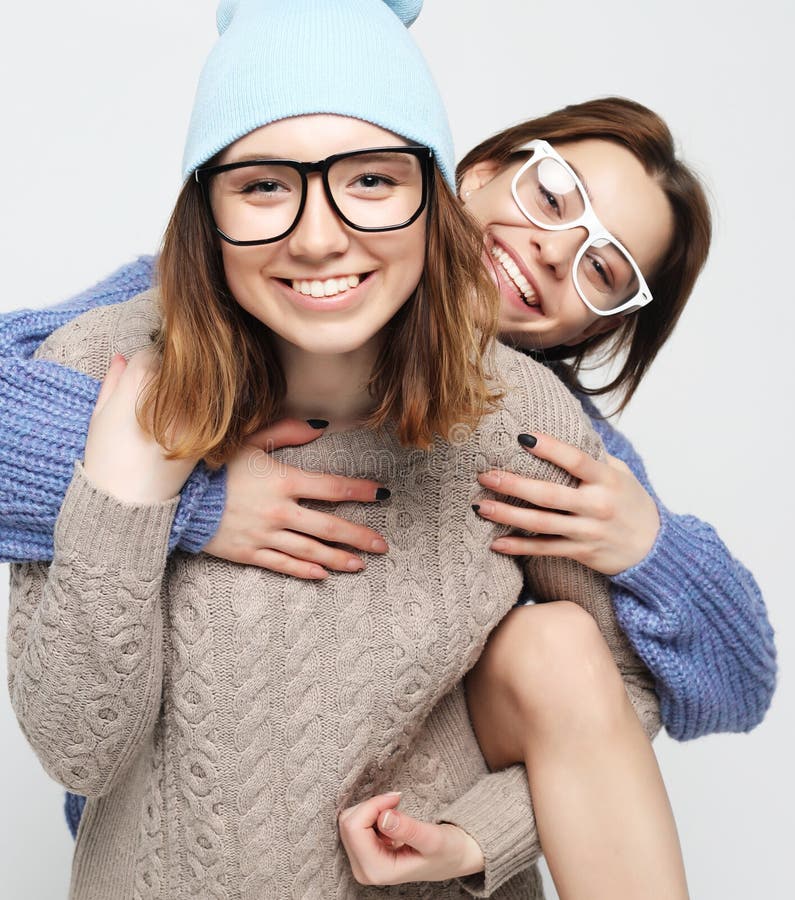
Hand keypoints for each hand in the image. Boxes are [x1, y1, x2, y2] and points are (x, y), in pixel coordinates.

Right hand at [84, 352, 195, 502]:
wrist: (130, 500)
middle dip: (167, 378)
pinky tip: (181, 431)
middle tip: (157, 399)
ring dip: (187, 394)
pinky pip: (208, 410)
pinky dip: (200, 415)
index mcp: (140, 380)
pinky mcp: (207, 430)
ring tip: (169, 417)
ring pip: (196, 385)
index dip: (143, 366)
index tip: (140, 381)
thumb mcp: (99, 416)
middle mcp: (170, 391)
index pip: (149, 353)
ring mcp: (193, 410)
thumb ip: (112, 381)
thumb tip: (121, 357)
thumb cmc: (107, 459)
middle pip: (175, 367)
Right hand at [203, 418, 388, 578]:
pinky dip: (305, 571)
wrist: (178, 496)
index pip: (332, 488)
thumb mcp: (251, 441)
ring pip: (310, 551)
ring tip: (360, 564)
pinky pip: (283, 565)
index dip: (360, 492)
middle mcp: (278, 511)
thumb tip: (321, 426)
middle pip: (329, 526)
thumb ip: (288, 431)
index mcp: (283, 481)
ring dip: (338, 559)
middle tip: (382, 545)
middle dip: (359, 536)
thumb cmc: (217, 465)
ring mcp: (264, 535)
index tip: (382, 495)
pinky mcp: (249, 553)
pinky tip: (323, 576)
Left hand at [338, 792, 483, 884]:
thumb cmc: (447, 851)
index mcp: (378, 870)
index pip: (355, 828)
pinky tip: (390, 820)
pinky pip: (355, 823)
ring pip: (349, 821)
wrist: (453, 857)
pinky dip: (371, 813)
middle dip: (372, 806)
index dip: (373, 805)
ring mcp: (362, 863)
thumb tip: (383, 816)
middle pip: (348, 824)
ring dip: (372, 808)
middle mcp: (365, 870)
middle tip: (396, 801)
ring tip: (396, 812)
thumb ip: (408, 829)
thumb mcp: (433, 839)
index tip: (397, 797)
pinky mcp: (364, 854)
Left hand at [474, 432, 659, 575]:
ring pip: (541, 523)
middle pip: (549, 494)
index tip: (522, 437)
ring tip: (481, 506)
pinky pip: (545, 549)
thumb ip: (593, 457)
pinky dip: (519, 546)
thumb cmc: (632, 503)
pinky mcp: (581, 552)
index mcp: (607, 480)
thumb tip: (565, 428)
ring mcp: (587, 531)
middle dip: (513, 484)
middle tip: (485, 476)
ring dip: (508, 515)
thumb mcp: (620, 474)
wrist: (654, 549)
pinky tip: (496, 542)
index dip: (549, 448)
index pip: (576, 460)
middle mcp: (597, 506)